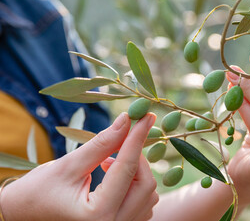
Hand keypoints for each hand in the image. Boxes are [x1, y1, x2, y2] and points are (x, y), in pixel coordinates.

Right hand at [1, 113, 157, 220]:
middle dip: (137, 157)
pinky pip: (142, 203)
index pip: (126, 168)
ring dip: (135, 171)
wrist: (23, 216)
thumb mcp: (68, 165)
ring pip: (147, 194)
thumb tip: (126, 121)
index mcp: (97, 215)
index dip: (137, 138)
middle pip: (145, 184)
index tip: (147, 115)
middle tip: (122, 139)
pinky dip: (134, 183)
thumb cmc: (38, 192)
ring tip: (108, 162)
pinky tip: (114, 176)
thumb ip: (101, 144)